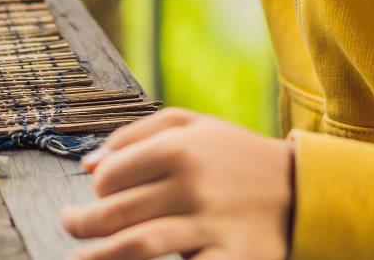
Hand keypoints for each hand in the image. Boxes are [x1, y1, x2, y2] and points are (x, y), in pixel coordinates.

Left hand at [61, 108, 293, 259]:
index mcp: (181, 148)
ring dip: (98, 258)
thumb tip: (88, 164)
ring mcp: (210, 225)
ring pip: (135, 246)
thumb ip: (138, 134)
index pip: (112, 175)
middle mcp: (192, 184)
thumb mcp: (196, 126)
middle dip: (81, 225)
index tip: (98, 197)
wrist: (302, 190)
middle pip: (116, 213)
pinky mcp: (229, 259)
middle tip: (70, 227)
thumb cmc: (238, 157)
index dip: (97, 189)